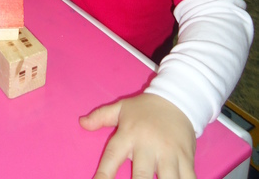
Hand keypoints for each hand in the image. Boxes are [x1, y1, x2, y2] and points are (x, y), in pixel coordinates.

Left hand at [80, 94, 195, 178]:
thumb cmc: (145, 109)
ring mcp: (169, 152)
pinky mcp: (186, 157)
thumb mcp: (121, 109)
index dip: (103, 175)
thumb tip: (81, 122)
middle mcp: (148, 144)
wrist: (177, 98)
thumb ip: (101, 116)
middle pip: (141, 175)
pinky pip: (188, 178)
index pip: (112, 157)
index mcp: (129, 134)